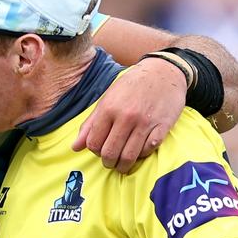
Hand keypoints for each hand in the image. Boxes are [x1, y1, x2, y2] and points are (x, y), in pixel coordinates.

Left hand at [72, 58, 185, 172]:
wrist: (163, 72)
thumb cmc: (131, 86)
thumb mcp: (106, 100)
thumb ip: (90, 124)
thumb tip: (75, 147)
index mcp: (108, 109)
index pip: (94, 143)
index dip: (94, 151)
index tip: (99, 151)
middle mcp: (126, 117)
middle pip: (110, 153)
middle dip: (108, 162)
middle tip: (110, 162)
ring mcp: (145, 122)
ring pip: (129, 156)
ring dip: (123, 165)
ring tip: (122, 165)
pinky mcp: (162, 126)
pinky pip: (148, 150)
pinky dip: (142, 155)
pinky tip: (139, 152)